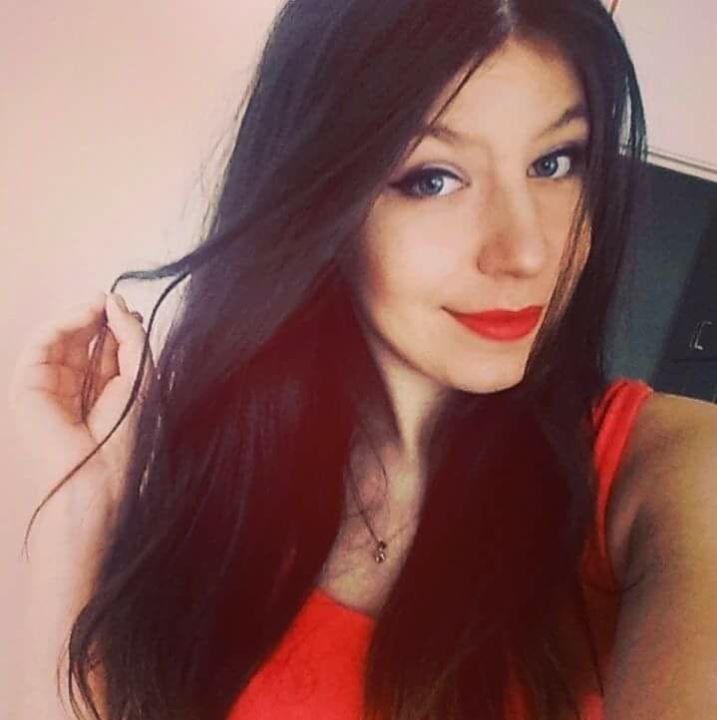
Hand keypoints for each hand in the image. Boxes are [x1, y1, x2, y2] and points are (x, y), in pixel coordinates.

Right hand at [8, 290, 154, 504]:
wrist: (99, 474)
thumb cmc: (123, 435)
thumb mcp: (138, 377)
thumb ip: (130, 338)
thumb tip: (115, 300)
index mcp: (100, 389)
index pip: (105, 346)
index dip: (114, 324)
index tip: (127, 307)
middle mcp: (73, 386)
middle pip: (81, 338)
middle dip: (96, 316)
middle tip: (111, 300)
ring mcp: (48, 386)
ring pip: (59, 337)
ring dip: (79, 315)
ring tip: (98, 304)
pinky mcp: (27, 387)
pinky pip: (41, 344)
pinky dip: (62, 324)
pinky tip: (84, 315)